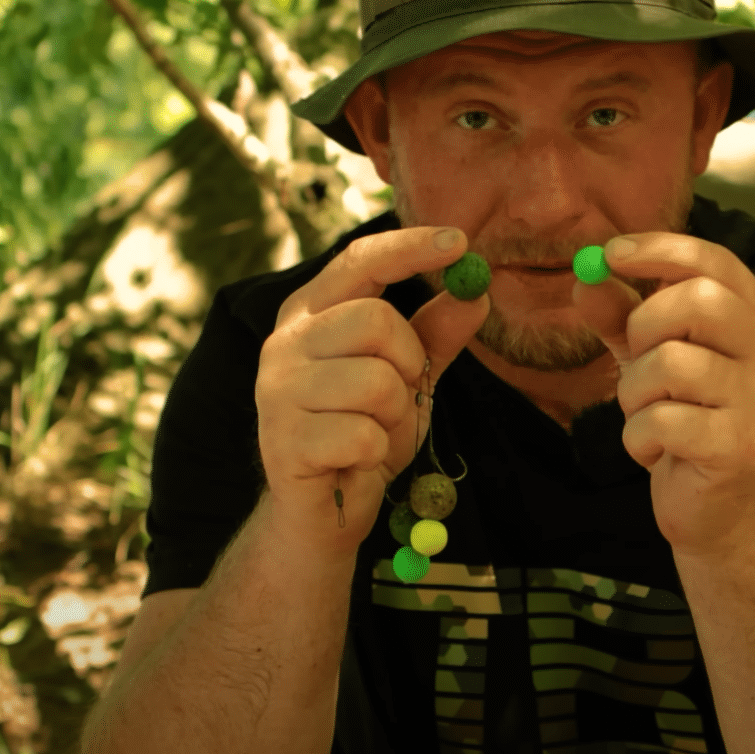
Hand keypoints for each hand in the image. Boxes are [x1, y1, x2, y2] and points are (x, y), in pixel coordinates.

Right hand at [256, 226, 490, 556]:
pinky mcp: (284, 442)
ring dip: (396, 416)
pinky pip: (364, 435)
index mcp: (310, 314)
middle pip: (375, 319)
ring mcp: (277, 392)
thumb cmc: (362, 433)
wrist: (322, 511)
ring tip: (374, 433)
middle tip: (401, 394)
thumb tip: (476, 292)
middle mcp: (284, 343)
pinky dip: (376, 453)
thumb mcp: (408, 378)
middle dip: (409, 362)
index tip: (460, 242)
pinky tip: (355, 461)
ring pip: (376, 381)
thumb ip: (436, 334)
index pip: (359, 262)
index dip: (409, 247)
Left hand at [572, 234, 754, 557]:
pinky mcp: (739, 446)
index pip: (715, 261)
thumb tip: (584, 277)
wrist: (717, 509)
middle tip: (636, 360)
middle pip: (699, 301)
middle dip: (644, 325)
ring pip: (672, 363)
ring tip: (645, 415)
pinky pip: (662, 420)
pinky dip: (638, 437)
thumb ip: (620, 314)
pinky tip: (653, 451)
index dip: (661, 249)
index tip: (612, 253)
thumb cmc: (685, 419)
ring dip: (634, 391)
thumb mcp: (649, 357)